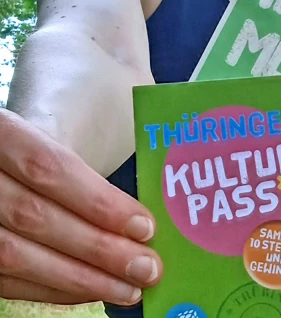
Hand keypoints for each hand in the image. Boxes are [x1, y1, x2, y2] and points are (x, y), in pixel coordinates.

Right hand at [0, 109, 161, 304]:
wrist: (41, 109)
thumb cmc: (76, 107)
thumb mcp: (95, 107)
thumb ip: (115, 143)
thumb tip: (151, 212)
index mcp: (6, 128)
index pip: (48, 168)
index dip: (98, 203)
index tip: (145, 226)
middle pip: (32, 218)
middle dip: (96, 249)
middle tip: (148, 267)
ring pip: (13, 255)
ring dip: (78, 279)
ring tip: (130, 287)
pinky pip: (5, 276)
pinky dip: (53, 287)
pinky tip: (95, 289)